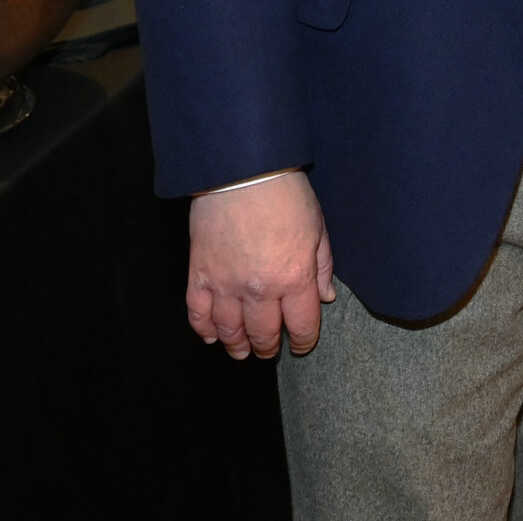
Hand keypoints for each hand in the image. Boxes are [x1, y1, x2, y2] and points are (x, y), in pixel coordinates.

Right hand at [186, 171, 335, 358]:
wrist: (241, 171)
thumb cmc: (285, 194)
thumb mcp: (317, 228)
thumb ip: (322, 266)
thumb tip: (325, 297)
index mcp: (294, 278)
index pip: (301, 325)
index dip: (304, 341)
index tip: (302, 345)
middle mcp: (259, 289)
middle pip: (264, 334)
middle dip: (269, 347)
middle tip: (270, 351)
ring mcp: (225, 285)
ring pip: (230, 331)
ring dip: (237, 346)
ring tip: (242, 352)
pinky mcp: (198, 275)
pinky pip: (197, 313)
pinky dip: (204, 329)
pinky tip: (211, 336)